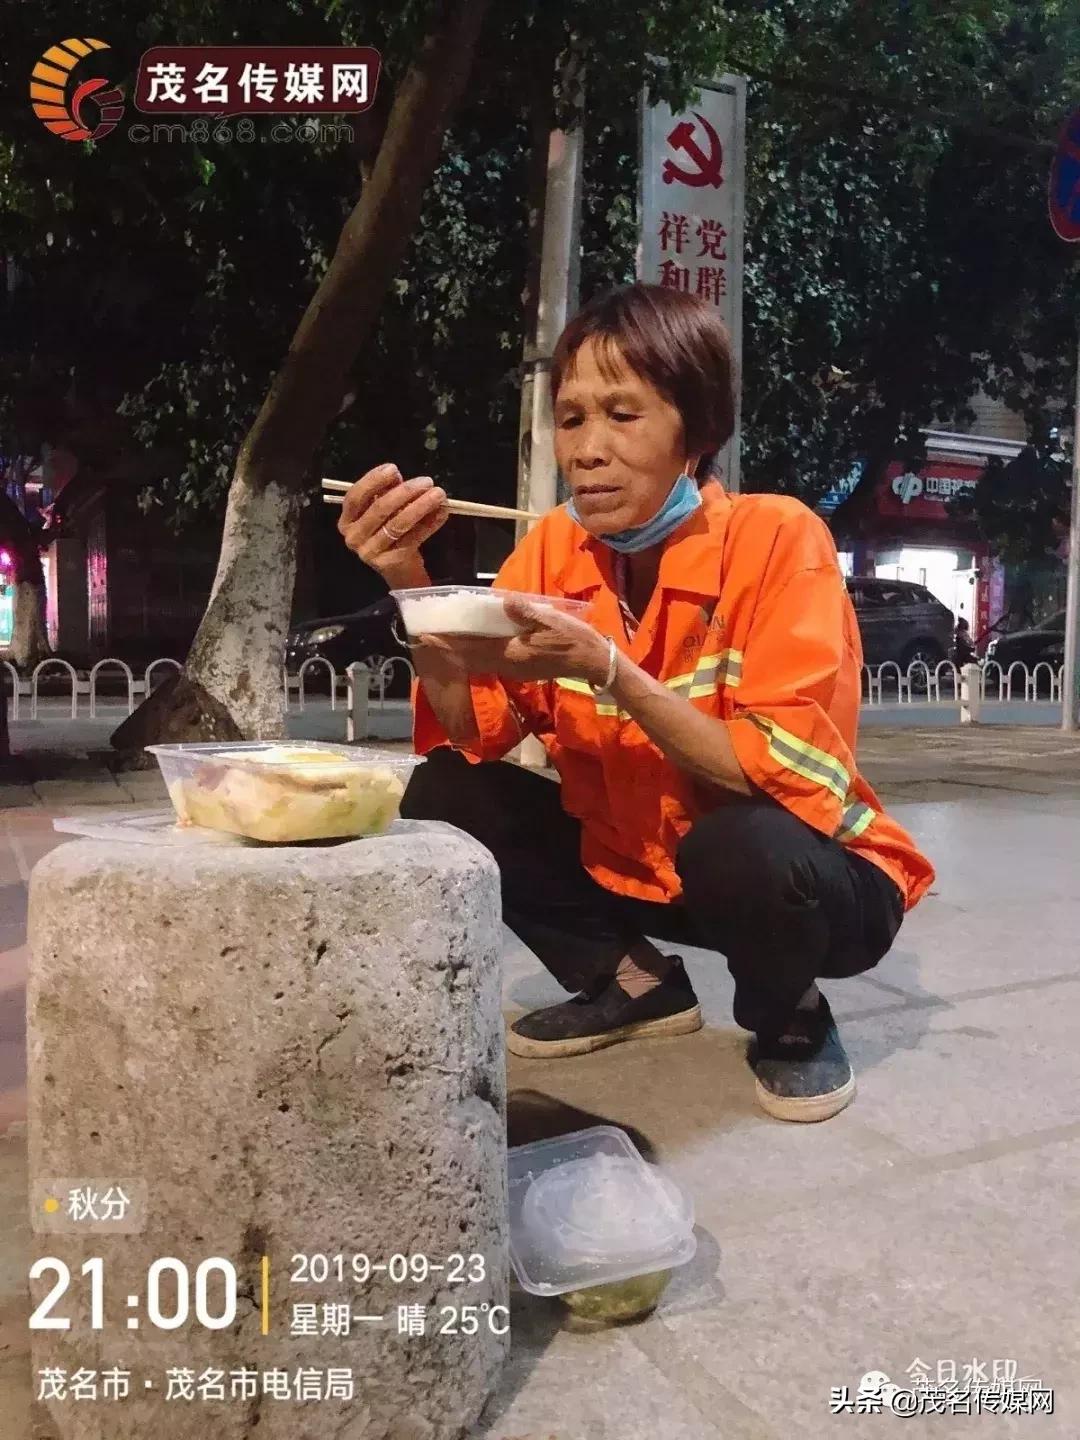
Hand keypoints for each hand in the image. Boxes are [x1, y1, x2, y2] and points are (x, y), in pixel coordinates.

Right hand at [337, 462, 449, 582]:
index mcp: (347, 520)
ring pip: (398, 524)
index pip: (355, 497)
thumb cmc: (387, 533)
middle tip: (426, 481)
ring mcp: (371, 552)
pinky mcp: (392, 562)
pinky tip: (442, 512)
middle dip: (405, 492)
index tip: (394, 468)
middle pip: (379, 509)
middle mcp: (354, 537)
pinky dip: (430, 523)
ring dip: (420, 506)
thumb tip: (398, 477)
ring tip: (438, 494)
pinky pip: (413, 538)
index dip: (373, 480)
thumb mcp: (383, 512)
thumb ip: (387, 494)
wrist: (398, 570)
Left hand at [416, 597, 613, 684]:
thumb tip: (505, 601)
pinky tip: (472, 644)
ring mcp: (514, 668)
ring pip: (479, 662)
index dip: (450, 644)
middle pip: (470, 658)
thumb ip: (527, 612)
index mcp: (513, 652)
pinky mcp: (521, 667)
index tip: (428, 638)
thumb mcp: (552, 621)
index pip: (473, 649)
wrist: (593, 662)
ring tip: (444, 640)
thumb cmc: (574, 639)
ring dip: (460, 652)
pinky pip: (490, 661)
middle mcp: (508, 664)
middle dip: (448, 649)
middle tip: (427, 639)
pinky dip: (475, 653)